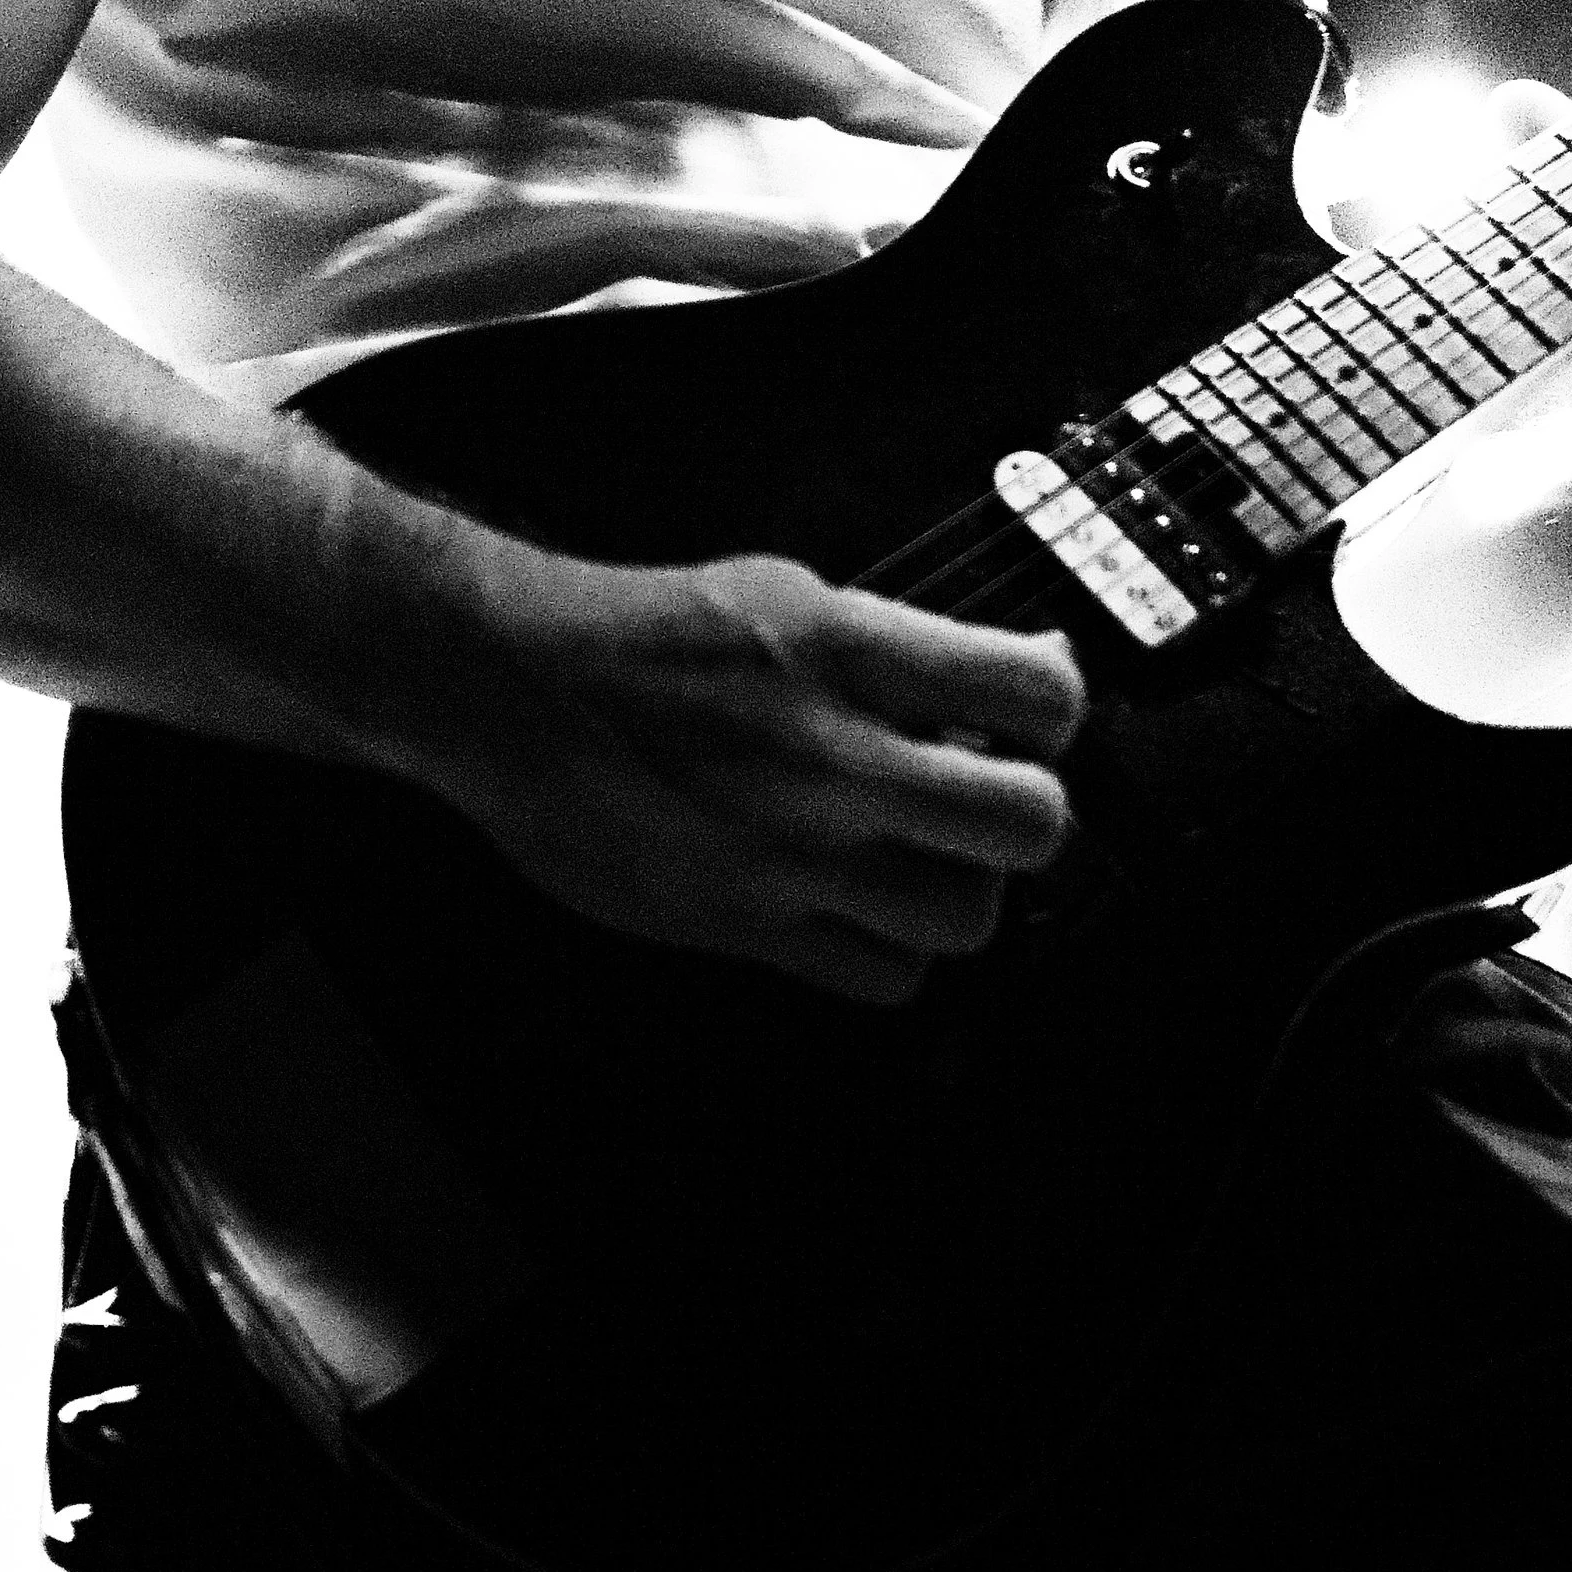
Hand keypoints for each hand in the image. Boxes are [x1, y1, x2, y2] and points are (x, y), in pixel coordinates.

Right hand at [401, 538, 1085, 1006]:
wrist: (514, 690)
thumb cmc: (644, 635)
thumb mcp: (786, 592)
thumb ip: (899, 645)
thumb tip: (1020, 675)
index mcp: (846, 651)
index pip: (1035, 691)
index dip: (1058, 706)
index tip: (1032, 714)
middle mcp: (832, 756)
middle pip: (1030, 823)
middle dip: (1029, 812)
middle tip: (989, 799)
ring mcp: (792, 852)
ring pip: (969, 917)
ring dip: (963, 888)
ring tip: (921, 857)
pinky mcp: (747, 924)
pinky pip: (884, 979)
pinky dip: (893, 952)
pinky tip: (862, 906)